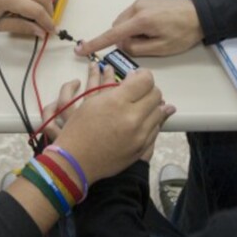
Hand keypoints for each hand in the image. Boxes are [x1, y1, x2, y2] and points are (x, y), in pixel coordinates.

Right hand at [52, 61, 174, 184]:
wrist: (76, 161)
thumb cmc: (79, 129)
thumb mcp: (93, 101)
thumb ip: (114, 88)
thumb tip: (133, 78)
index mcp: (117, 102)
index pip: (145, 80)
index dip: (143, 74)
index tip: (138, 76)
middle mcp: (132, 117)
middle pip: (155, 94)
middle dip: (149, 89)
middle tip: (140, 89)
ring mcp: (139, 135)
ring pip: (159, 111)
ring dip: (153, 104)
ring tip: (144, 103)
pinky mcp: (142, 148)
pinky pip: (156, 128)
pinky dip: (152, 120)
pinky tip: (145, 118)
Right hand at [75, 0, 202, 56]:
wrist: (201, 14)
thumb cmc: (184, 32)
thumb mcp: (162, 48)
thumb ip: (137, 49)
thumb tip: (123, 45)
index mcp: (141, 20)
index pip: (112, 35)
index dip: (95, 44)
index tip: (80, 50)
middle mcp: (136, 8)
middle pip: (117, 28)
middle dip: (124, 40)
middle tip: (146, 45)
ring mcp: (140, 3)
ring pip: (123, 23)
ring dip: (130, 33)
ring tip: (152, 36)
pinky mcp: (144, 2)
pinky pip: (130, 17)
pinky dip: (135, 26)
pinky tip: (152, 29)